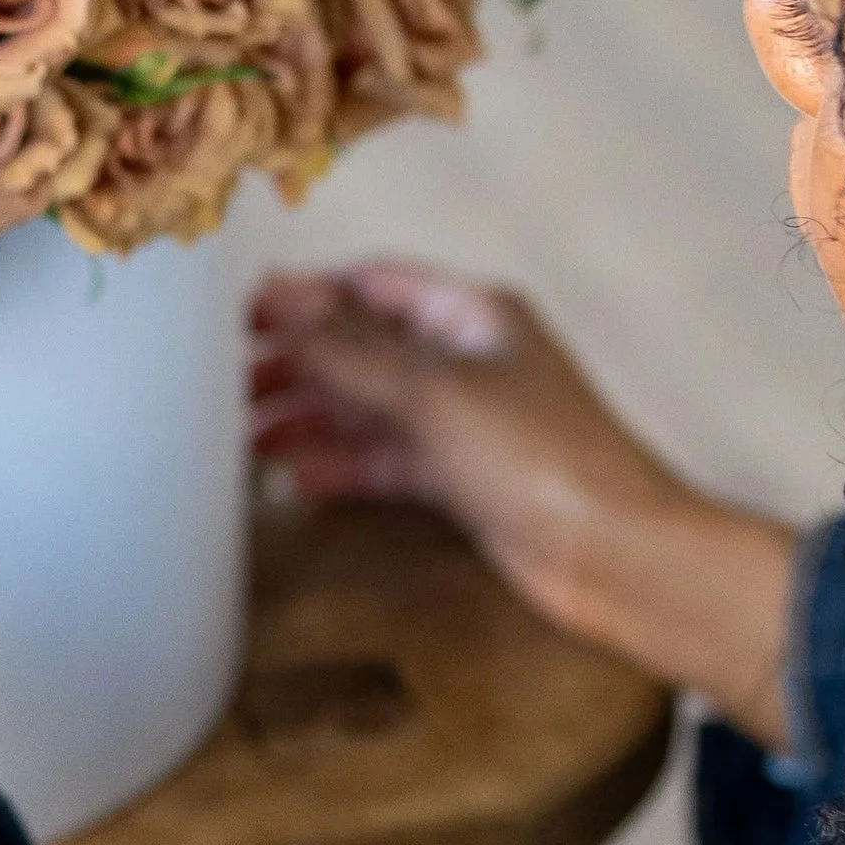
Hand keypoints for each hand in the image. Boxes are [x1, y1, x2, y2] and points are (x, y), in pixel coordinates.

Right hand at [249, 261, 797, 743]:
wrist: (620, 559)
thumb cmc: (541, 459)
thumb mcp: (436, 394)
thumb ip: (351, 352)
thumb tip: (280, 304)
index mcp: (473, 315)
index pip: (371, 285)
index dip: (305, 296)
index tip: (237, 318)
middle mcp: (467, 360)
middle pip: (363, 347)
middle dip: (297, 363)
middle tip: (224, 386)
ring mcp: (465, 423)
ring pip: (369, 408)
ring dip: (310, 418)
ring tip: (243, 439)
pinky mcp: (463, 481)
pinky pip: (387, 461)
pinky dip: (343, 466)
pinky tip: (296, 481)